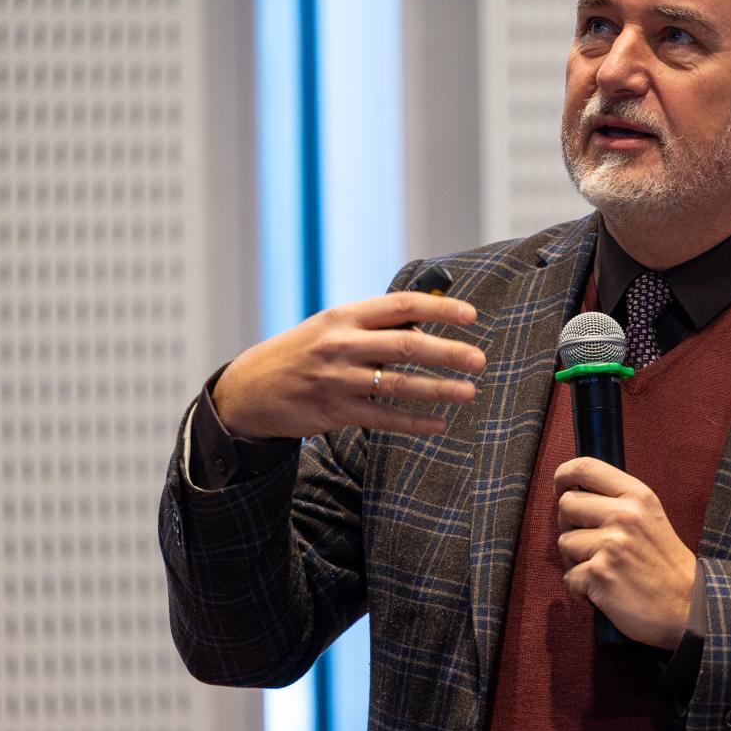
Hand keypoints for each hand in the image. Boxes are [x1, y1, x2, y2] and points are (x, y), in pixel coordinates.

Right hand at [212, 291, 485, 439]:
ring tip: (469, 392)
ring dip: (438, 389)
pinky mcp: (334, 411)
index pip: (400, 306)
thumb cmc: (304, 352)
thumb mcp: (333, 327)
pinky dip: (413, 422)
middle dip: (447, 352)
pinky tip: (439, 424)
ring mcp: (337, 379)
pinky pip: (382, 418)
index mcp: (345, 315)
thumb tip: (431, 320)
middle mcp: (341, 343)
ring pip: (397, 384)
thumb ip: (376, 325)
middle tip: (479, 360)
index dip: (438, 309)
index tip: (470, 316)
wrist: (251, 388)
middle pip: (405, 345)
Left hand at [554, 457, 696, 649]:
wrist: (688, 607)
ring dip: (576, 561)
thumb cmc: (665, 566)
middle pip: (567, 504)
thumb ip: (617, 502)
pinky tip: (604, 591)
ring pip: (564, 542)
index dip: (563, 475)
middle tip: (591, 545)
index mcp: (637, 496)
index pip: (585, 468)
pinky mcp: (600, 574)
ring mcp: (611, 544)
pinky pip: (569, 576)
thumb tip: (573, 494)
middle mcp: (624, 515)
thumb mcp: (650, 518)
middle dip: (570, 526)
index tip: (560, 487)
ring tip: (603, 571)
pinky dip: (581, 589)